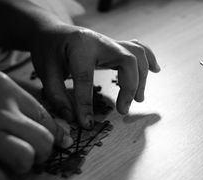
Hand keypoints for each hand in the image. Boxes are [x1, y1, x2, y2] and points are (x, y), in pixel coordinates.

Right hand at [0, 60, 72, 179]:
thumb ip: (21, 101)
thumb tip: (51, 125)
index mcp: (8, 92)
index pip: (47, 120)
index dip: (55, 137)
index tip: (52, 146)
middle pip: (43, 142)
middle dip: (42, 155)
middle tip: (30, 157)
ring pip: (24, 159)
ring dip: (22, 168)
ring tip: (10, 165)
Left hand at [31, 25, 159, 128]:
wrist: (53, 32)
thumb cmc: (48, 51)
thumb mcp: (45, 72)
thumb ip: (57, 95)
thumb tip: (72, 118)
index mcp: (79, 47)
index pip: (85, 78)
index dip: (86, 104)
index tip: (87, 124)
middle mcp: (100, 42)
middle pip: (126, 60)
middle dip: (129, 87)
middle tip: (122, 111)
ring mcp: (110, 43)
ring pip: (136, 55)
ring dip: (142, 78)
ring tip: (138, 100)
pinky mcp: (115, 47)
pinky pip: (139, 49)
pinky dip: (150, 59)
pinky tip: (156, 71)